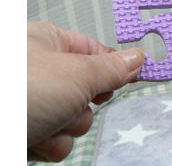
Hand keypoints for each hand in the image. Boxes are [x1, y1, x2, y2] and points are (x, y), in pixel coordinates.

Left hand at [27, 21, 144, 161]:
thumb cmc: (18, 91)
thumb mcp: (76, 74)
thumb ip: (111, 69)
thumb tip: (137, 58)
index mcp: (47, 42)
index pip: (95, 51)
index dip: (112, 66)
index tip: (130, 77)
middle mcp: (38, 71)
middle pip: (87, 91)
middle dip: (82, 106)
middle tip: (68, 102)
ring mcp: (31, 102)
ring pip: (74, 120)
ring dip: (65, 128)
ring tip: (43, 123)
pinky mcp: (24, 130)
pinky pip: (56, 140)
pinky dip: (50, 144)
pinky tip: (32, 140)